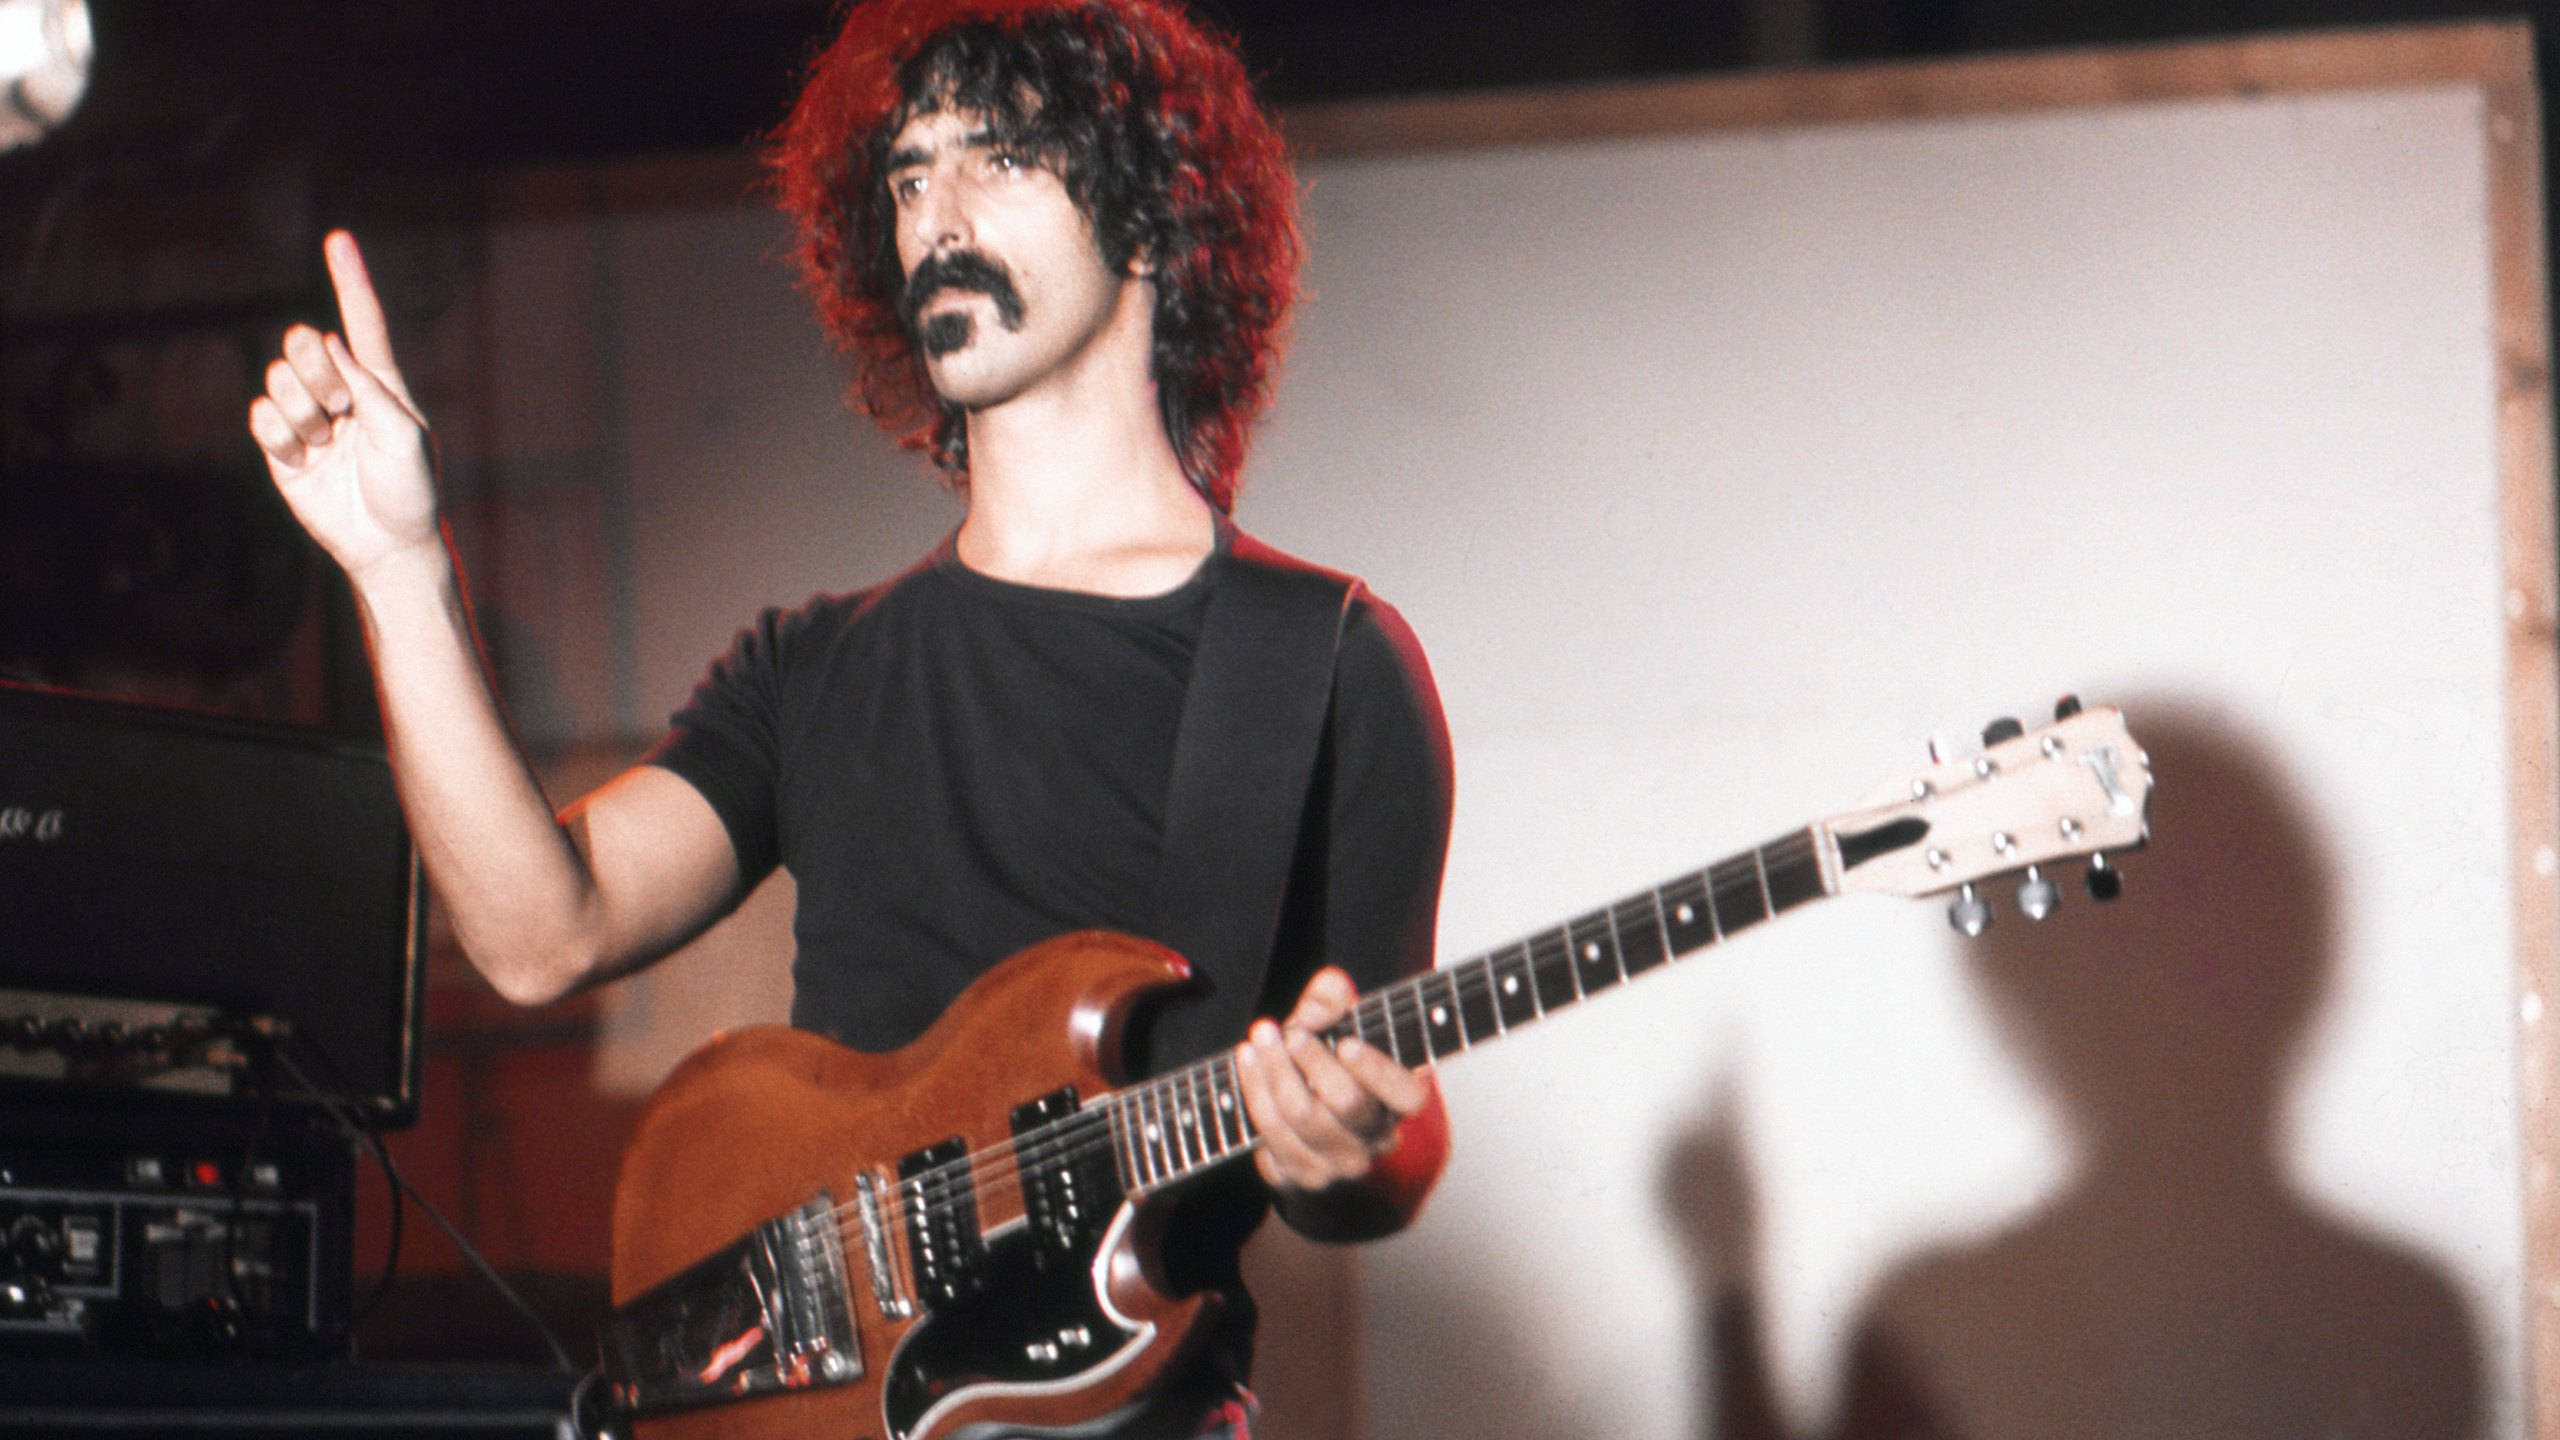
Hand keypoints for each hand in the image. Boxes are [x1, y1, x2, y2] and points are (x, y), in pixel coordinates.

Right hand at [247, 230, 440, 582]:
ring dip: (302, 410)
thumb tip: (329, 342)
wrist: (387, 544)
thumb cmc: (409, 489)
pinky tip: (304, 456)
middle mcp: (341, 394)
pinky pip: (261, 418)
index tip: (339, 239)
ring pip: (277, 380)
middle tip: (339, 405)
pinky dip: (280, 433)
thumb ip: (368, 386)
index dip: (350, 280)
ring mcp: (309, 419)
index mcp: (378, 383)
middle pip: (303, 343)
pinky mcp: (282, 449)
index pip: (362, 323)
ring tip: (328, 441)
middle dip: (313, 367)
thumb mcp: (402, 433)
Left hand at [1235, 965, 1432, 1195]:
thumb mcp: (1336, 1020)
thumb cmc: (1329, 1058)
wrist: (1307, 1118)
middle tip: (1291, 1030)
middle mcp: (1375, 1138)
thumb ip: (1332, 999)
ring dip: (1274, 1070)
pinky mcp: (1299, 1175)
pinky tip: (1246, 1059)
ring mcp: (1338, 1163)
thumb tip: (1320, 1005)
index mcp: (1398, 1100)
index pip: (1407, 1095)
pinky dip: (1255, 1091)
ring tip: (1259, 1035)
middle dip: (1313, 1061)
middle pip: (1347, 1103)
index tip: (1346, 1043)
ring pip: (1301, 1117)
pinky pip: (1270, 1135)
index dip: (1378, 1071)